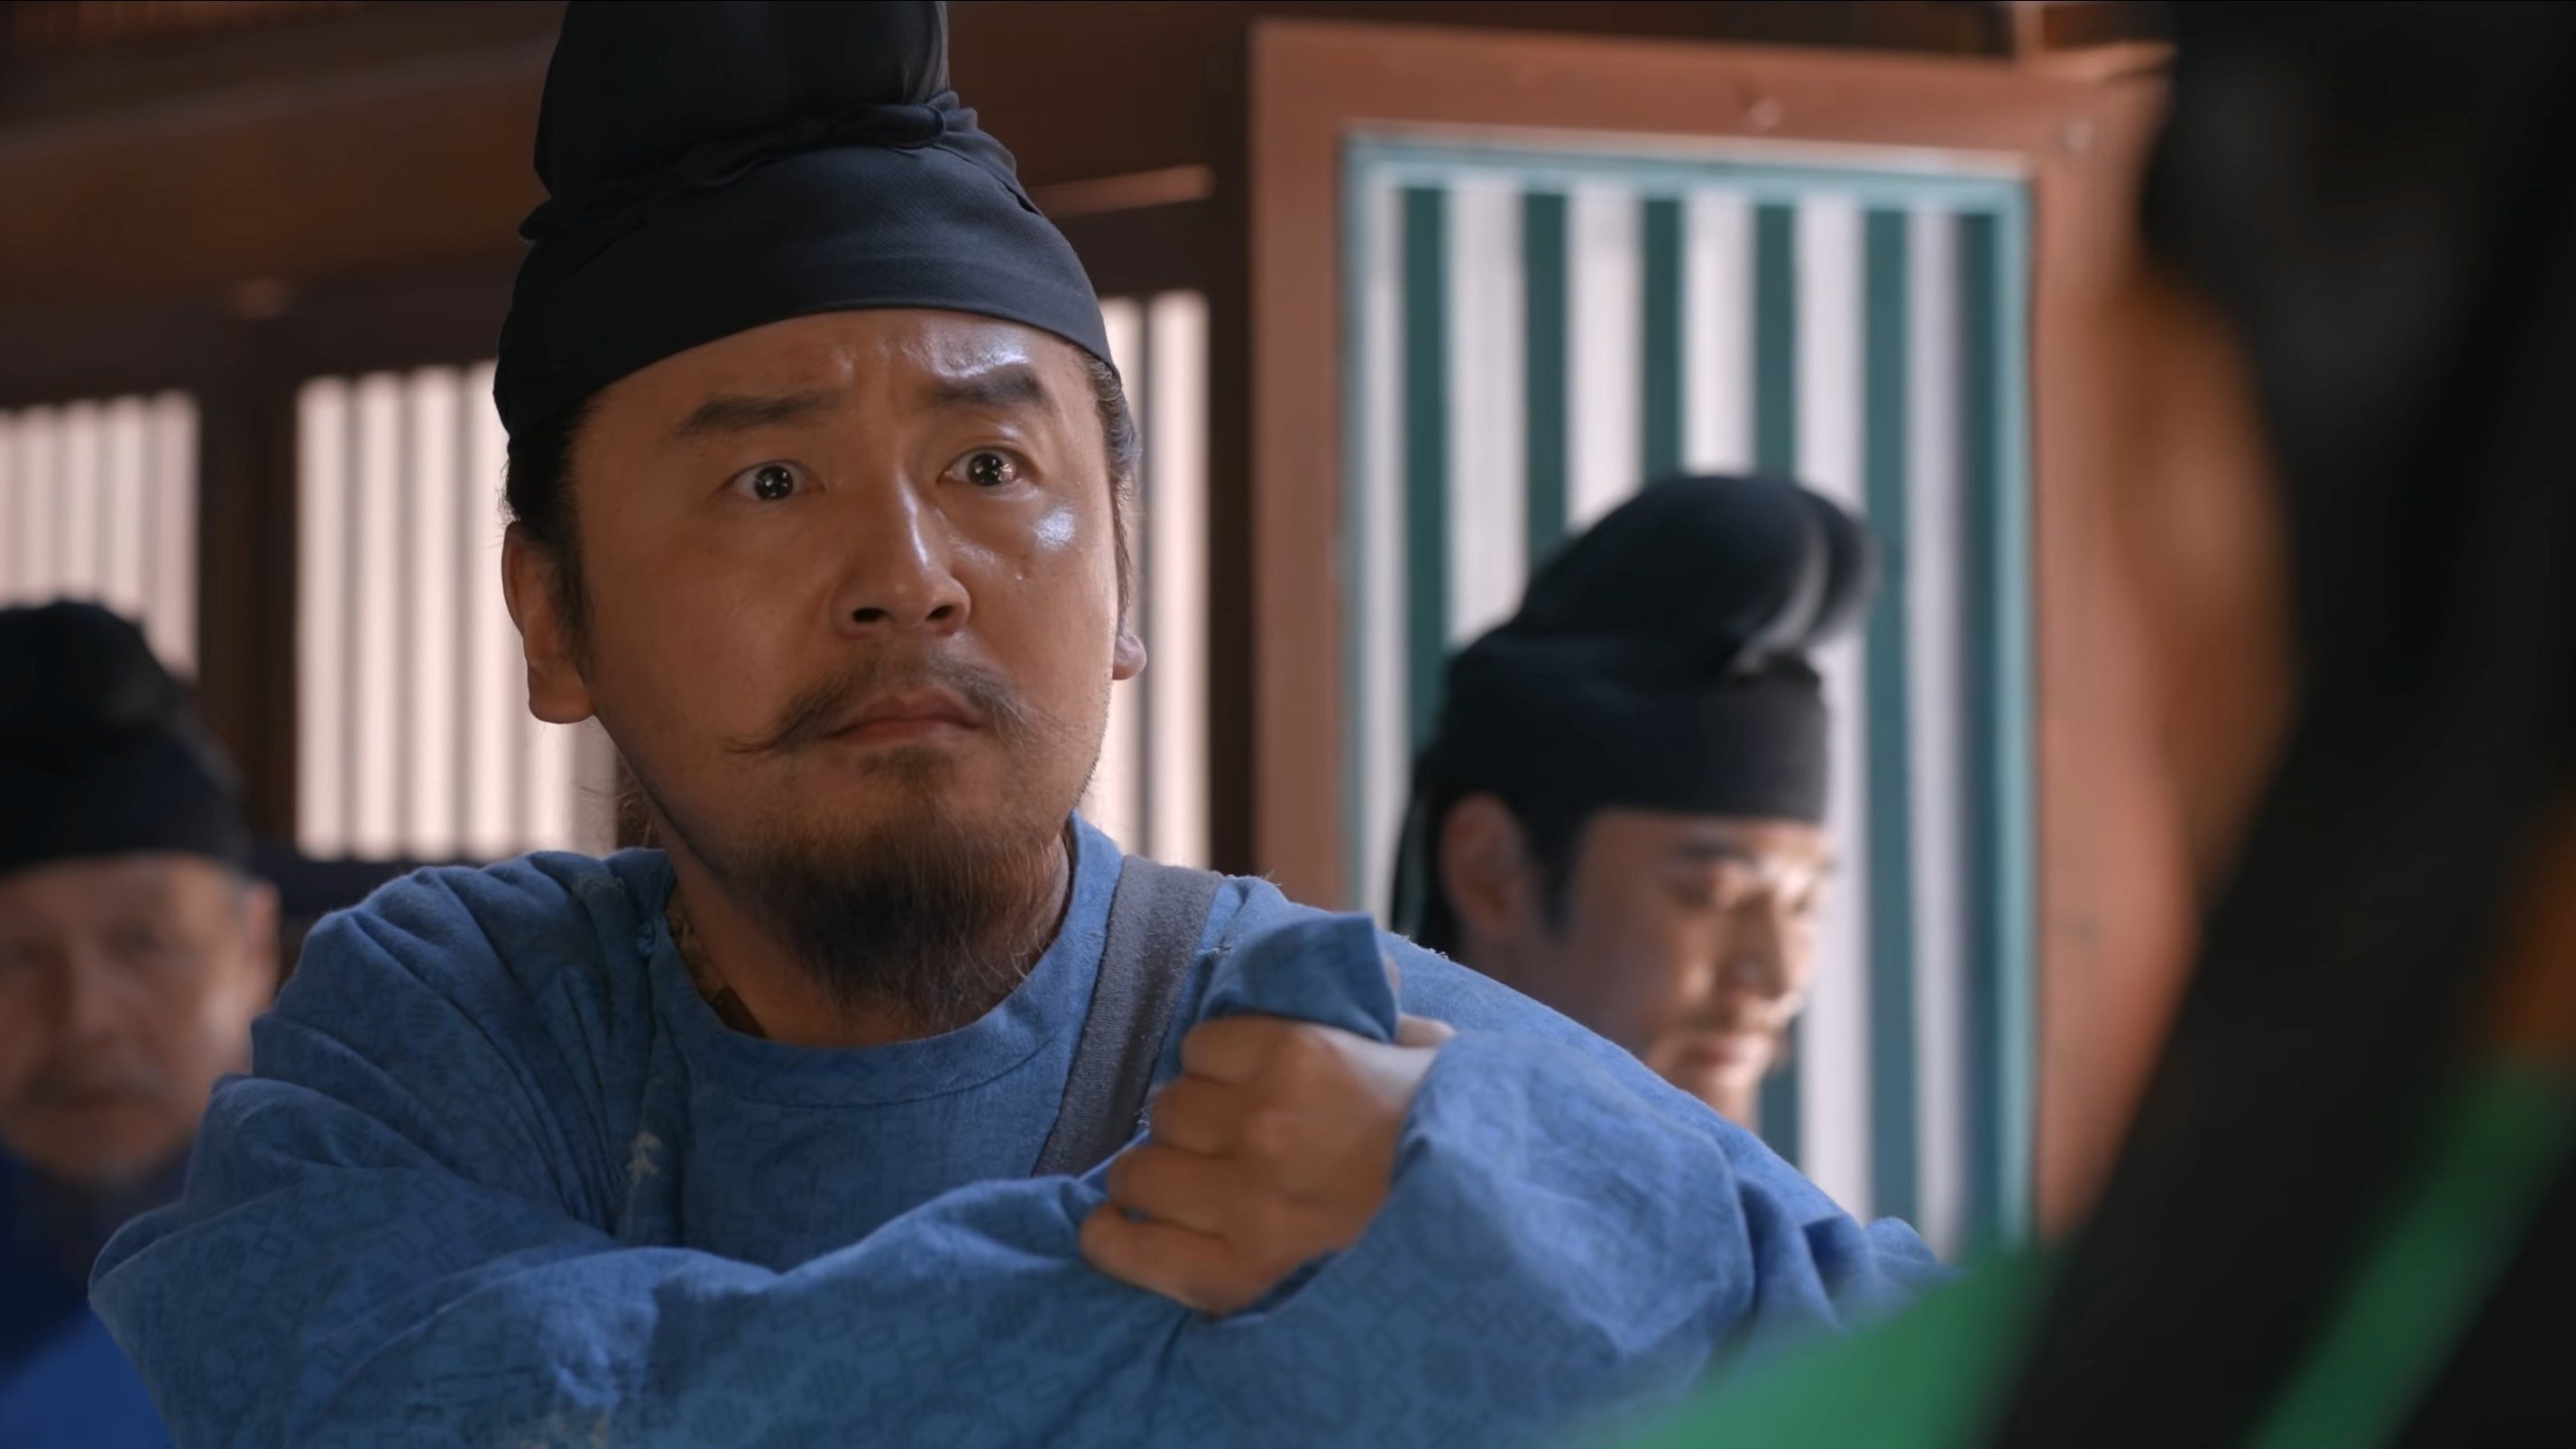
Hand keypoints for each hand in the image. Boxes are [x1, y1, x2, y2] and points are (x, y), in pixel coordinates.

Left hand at [1080, 981, 1453, 1315]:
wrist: (1494, 1244)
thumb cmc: (1465, 1145)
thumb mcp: (1433, 1057)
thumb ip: (1381, 1017)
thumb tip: (1367, 979)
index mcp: (1303, 1056)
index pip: (1201, 1046)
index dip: (1216, 1070)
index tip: (1235, 1091)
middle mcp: (1261, 1124)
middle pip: (1166, 1109)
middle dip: (1187, 1126)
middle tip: (1215, 1147)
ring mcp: (1242, 1203)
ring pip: (1139, 1172)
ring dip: (1153, 1179)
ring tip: (1180, 1192)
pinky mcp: (1231, 1275)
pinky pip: (1128, 1249)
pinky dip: (1111, 1241)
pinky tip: (1114, 1233)